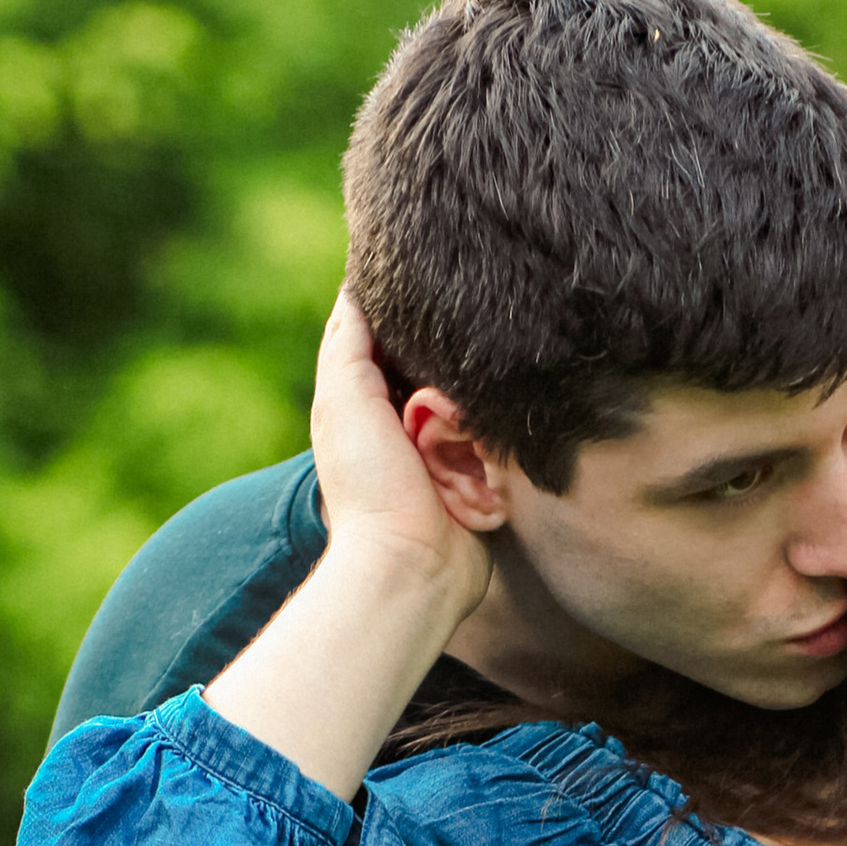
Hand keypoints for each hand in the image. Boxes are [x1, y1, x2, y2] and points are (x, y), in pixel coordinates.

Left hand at [310, 284, 493, 619]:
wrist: (412, 567)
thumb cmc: (370, 486)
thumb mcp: (344, 400)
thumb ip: (347, 343)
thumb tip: (355, 285)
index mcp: (368, 403)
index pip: (392, 338)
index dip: (409, 312)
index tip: (438, 278)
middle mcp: (408, 423)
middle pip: (443, 363)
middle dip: (453, 358)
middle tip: (471, 340)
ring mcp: (449, 451)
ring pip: (477, 396)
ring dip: (477, 402)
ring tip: (473, 410)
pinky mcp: (484, 476)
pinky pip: (502, 437)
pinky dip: (500, 438)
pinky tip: (499, 436)